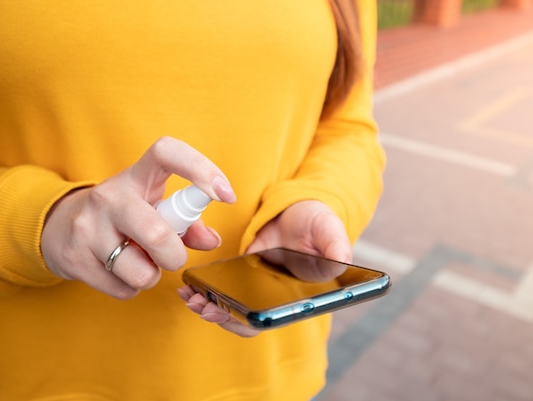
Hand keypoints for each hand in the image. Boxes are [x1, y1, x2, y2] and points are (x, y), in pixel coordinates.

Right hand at [41, 137, 235, 299]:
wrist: (59, 227)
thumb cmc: (123, 216)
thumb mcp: (153, 207)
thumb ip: (187, 223)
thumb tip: (212, 241)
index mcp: (137, 176)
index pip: (166, 152)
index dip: (201, 168)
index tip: (226, 194)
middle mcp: (110, 195)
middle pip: (157, 234)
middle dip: (174, 256)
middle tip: (172, 257)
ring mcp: (87, 226)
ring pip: (140, 271)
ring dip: (151, 275)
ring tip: (140, 262)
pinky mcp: (74, 257)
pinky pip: (122, 288)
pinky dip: (130, 288)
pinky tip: (119, 271)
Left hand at [179, 200, 351, 336]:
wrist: (297, 210)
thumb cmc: (317, 223)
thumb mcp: (329, 229)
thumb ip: (336, 244)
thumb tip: (342, 261)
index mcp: (298, 296)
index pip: (274, 319)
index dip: (253, 322)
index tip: (234, 315)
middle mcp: (275, 299)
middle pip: (247, 322)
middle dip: (223, 317)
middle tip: (204, 307)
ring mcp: (256, 290)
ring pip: (231, 311)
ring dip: (209, 307)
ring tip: (190, 297)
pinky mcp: (241, 277)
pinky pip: (221, 293)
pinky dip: (204, 292)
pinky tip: (189, 286)